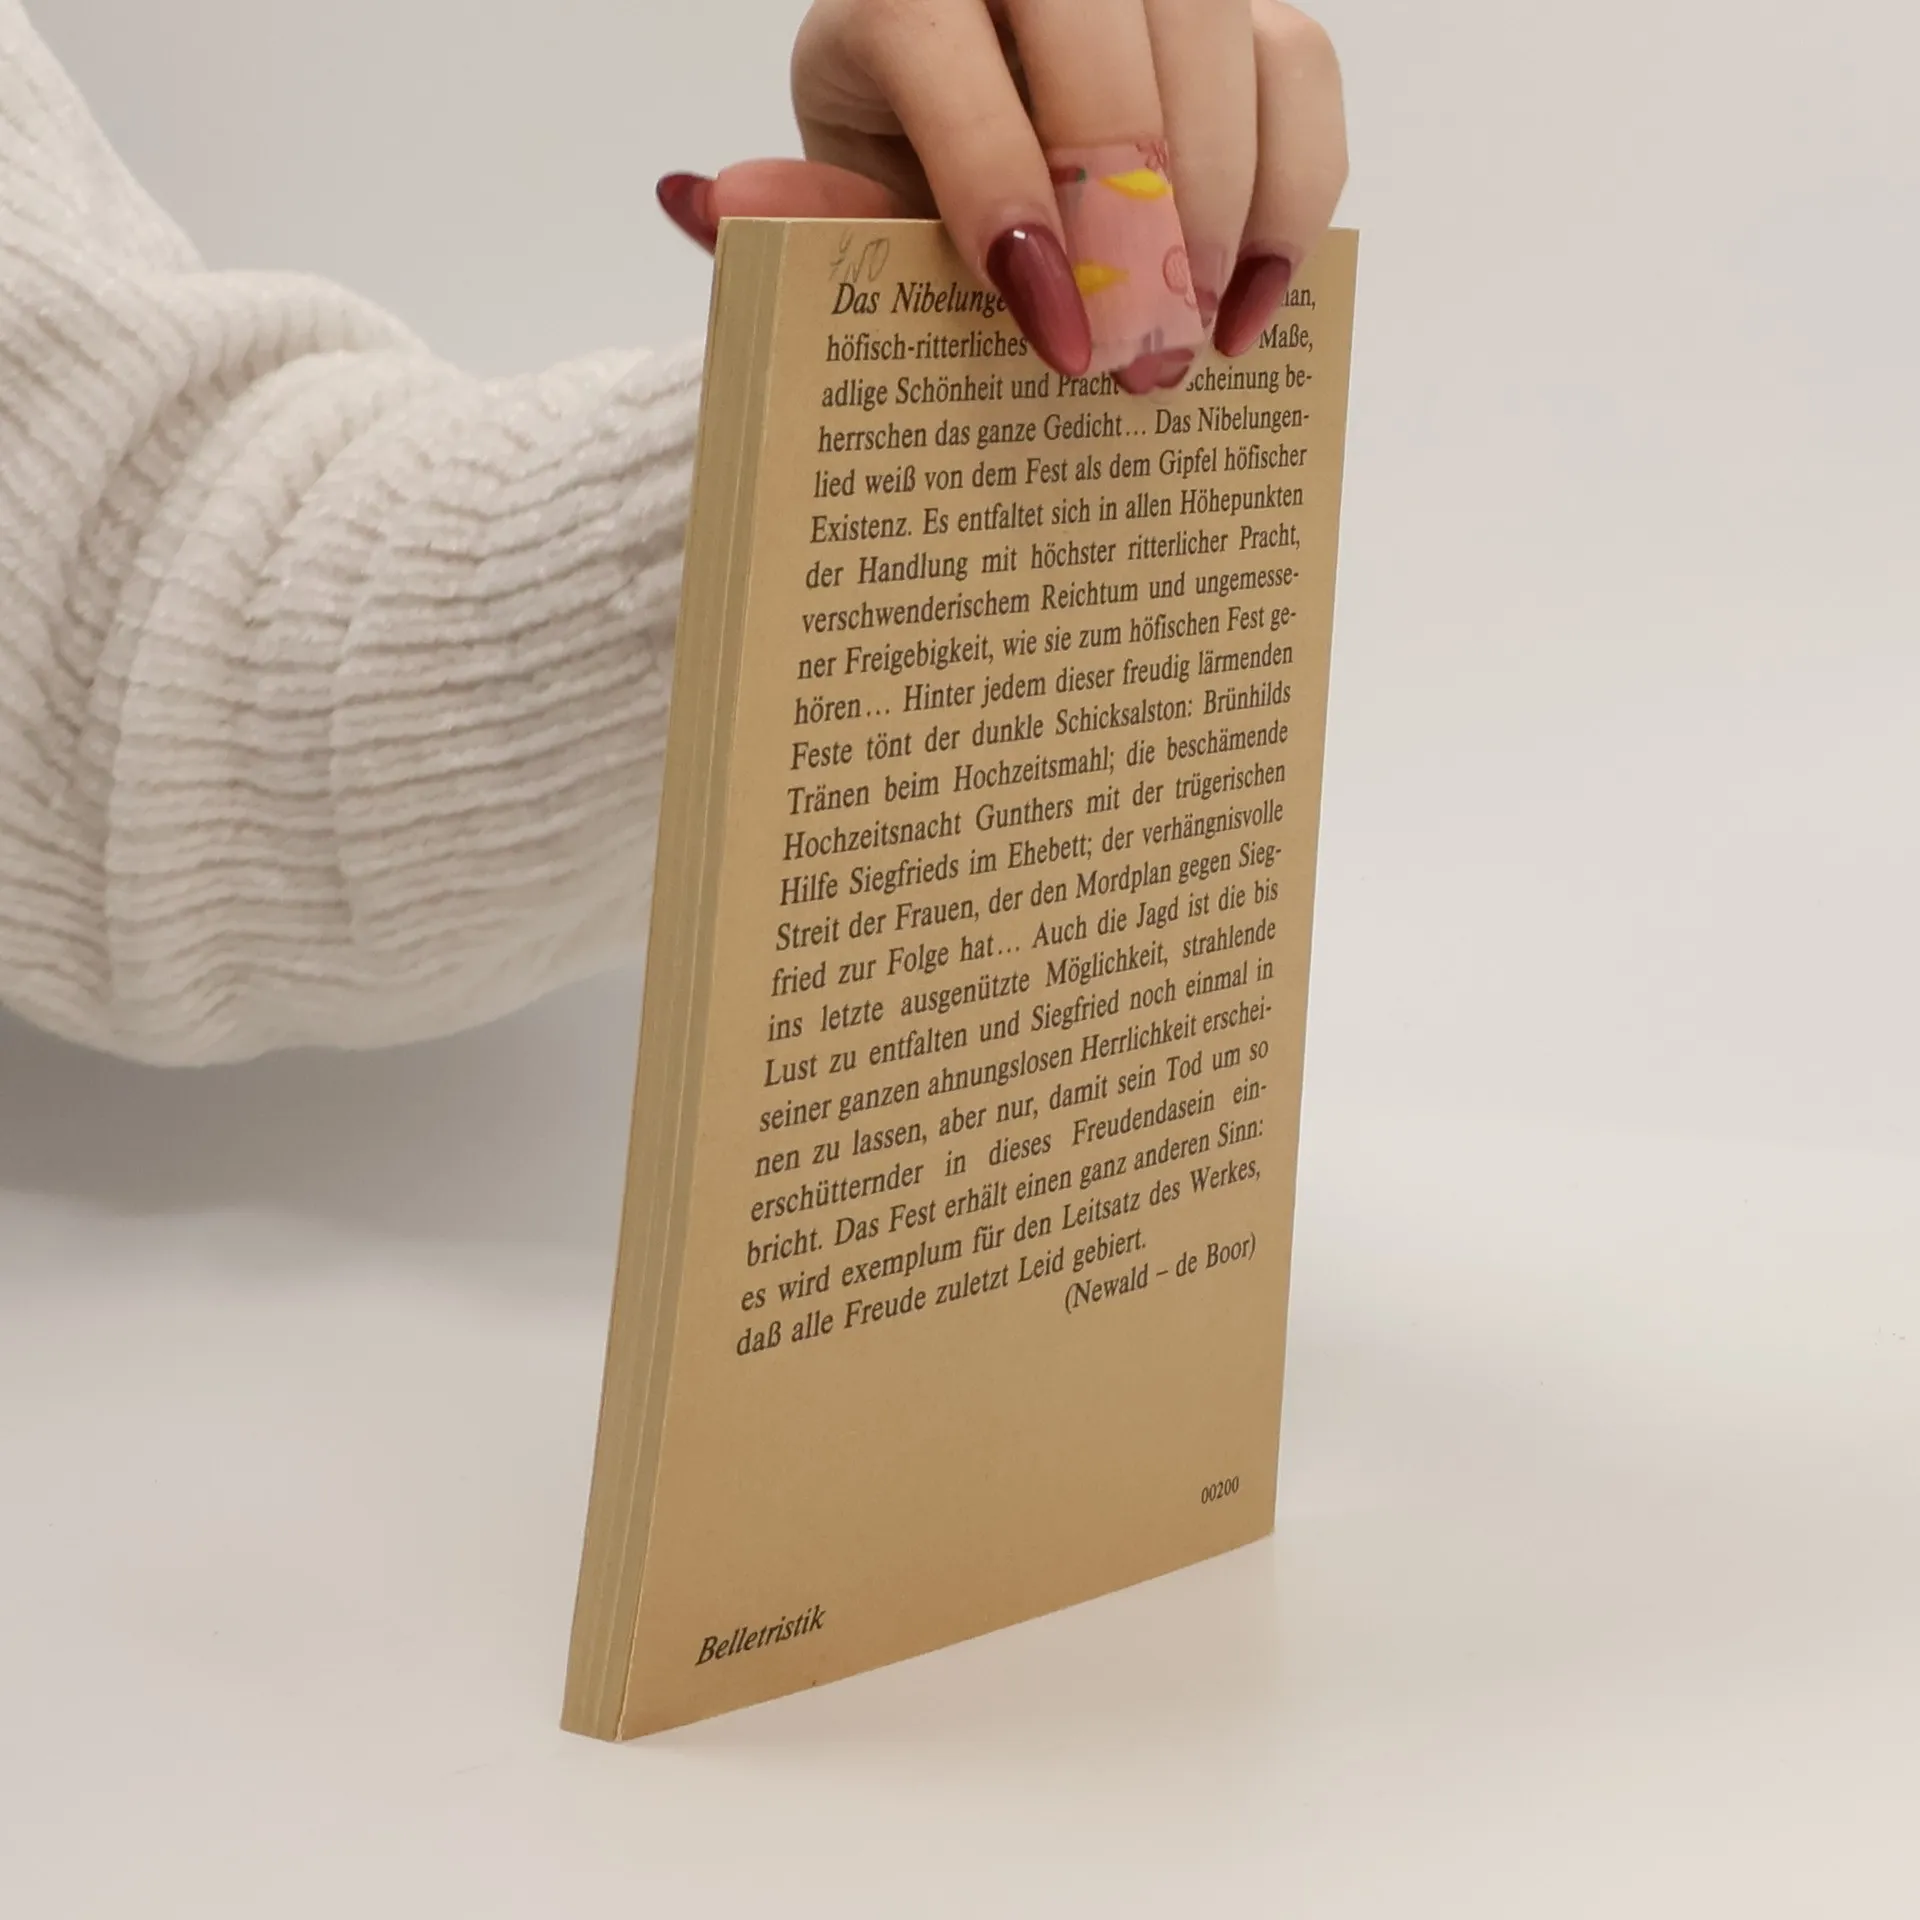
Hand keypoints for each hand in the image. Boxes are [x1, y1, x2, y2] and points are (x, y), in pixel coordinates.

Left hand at [657, 0, 1346, 391]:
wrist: (971, 134)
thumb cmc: (905, 185)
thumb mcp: (843, 212)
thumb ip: (806, 221)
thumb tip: (702, 201)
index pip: (940, 37)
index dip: (1001, 186)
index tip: (1051, 333)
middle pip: (1104, 27)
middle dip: (1132, 209)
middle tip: (1135, 358)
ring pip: (1219, 34)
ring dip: (1220, 207)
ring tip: (1190, 345)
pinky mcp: (1233, 5)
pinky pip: (1299, 66)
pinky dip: (1294, 191)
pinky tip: (1246, 305)